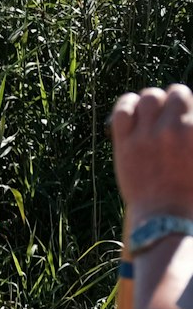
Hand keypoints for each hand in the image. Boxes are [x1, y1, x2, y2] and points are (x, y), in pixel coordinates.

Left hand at [110, 85, 192, 228]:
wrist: (164, 215)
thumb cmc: (189, 191)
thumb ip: (192, 134)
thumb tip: (188, 123)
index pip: (190, 98)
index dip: (187, 105)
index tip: (183, 115)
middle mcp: (174, 129)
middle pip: (174, 93)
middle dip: (173, 100)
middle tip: (168, 114)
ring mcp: (147, 135)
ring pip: (148, 97)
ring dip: (151, 101)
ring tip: (150, 113)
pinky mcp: (125, 144)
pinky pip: (122, 110)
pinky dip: (126, 106)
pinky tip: (130, 112)